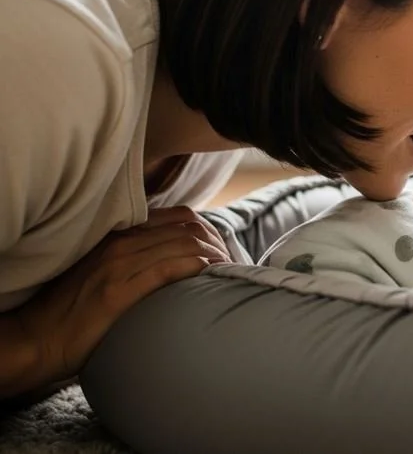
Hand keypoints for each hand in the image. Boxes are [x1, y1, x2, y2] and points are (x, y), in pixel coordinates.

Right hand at [14, 207, 230, 388]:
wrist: (37, 337)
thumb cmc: (74, 308)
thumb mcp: (107, 269)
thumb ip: (138, 257)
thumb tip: (182, 260)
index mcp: (119, 234)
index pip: (181, 217)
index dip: (210, 231)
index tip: (223, 251)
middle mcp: (121, 242)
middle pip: (190, 228)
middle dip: (220, 244)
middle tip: (232, 265)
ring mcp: (119, 264)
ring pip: (184, 245)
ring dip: (215, 257)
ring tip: (228, 273)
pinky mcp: (118, 290)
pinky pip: (168, 269)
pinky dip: (195, 268)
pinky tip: (209, 277)